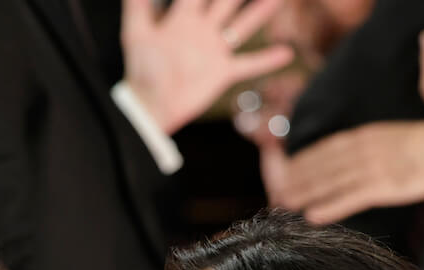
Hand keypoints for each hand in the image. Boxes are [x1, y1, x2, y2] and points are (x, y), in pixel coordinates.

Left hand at [124, 0, 294, 135]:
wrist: (151, 106)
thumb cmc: (141, 70)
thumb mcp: (136, 33)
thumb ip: (137, 6)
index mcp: (182, 17)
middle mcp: (203, 29)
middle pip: (226, 1)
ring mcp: (215, 50)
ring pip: (243, 25)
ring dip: (260, 12)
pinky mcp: (223, 72)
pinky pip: (249, 64)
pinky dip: (267, 60)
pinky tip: (287, 53)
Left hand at [278, 120, 423, 223]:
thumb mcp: (394, 138)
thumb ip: (371, 146)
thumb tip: (353, 158)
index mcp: (367, 134)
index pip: (328, 147)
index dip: (305, 159)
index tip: (287, 169)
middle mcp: (365, 149)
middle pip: (323, 164)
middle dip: (298, 177)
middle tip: (276, 190)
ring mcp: (373, 167)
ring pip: (331, 181)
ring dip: (306, 192)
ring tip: (284, 203)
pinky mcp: (384, 186)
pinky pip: (350, 198)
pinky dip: (330, 207)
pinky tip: (312, 216)